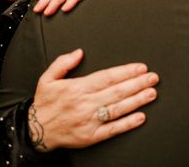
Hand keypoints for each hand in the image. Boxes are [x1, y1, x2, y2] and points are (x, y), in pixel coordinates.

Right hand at [28, 48, 158, 151]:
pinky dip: (128, 123)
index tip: (140, 67)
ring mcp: (89, 121)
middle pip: (117, 92)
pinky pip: (113, 129)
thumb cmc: (44, 103)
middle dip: (137, 83)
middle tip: (153, 77)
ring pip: (118, 109)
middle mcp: (85, 104)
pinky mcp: (91, 136)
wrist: (35, 130)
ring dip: (137, 101)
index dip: (125, 72)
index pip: (107, 77)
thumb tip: (79, 52)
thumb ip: (63, 62)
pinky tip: (141, 117)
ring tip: (152, 93)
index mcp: (77, 88)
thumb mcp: (47, 78)